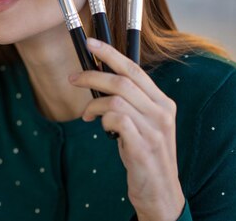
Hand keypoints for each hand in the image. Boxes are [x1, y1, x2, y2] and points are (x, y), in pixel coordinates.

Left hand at [68, 38, 184, 220]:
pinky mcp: (143, 147)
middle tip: (73, 79)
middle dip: (92, 75)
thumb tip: (97, 79)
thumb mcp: (143, 123)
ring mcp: (155, 130)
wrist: (160, 192)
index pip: (135, 70)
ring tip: (88, 116)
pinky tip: (101, 128)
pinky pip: (117, 120)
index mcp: (163, 103)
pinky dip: (103, 120)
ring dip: (94, 104)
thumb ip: (129, 102)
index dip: (111, 54)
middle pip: (122, 81)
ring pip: (116, 99)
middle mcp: (162, 112)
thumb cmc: (145, 153)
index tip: (90, 43)